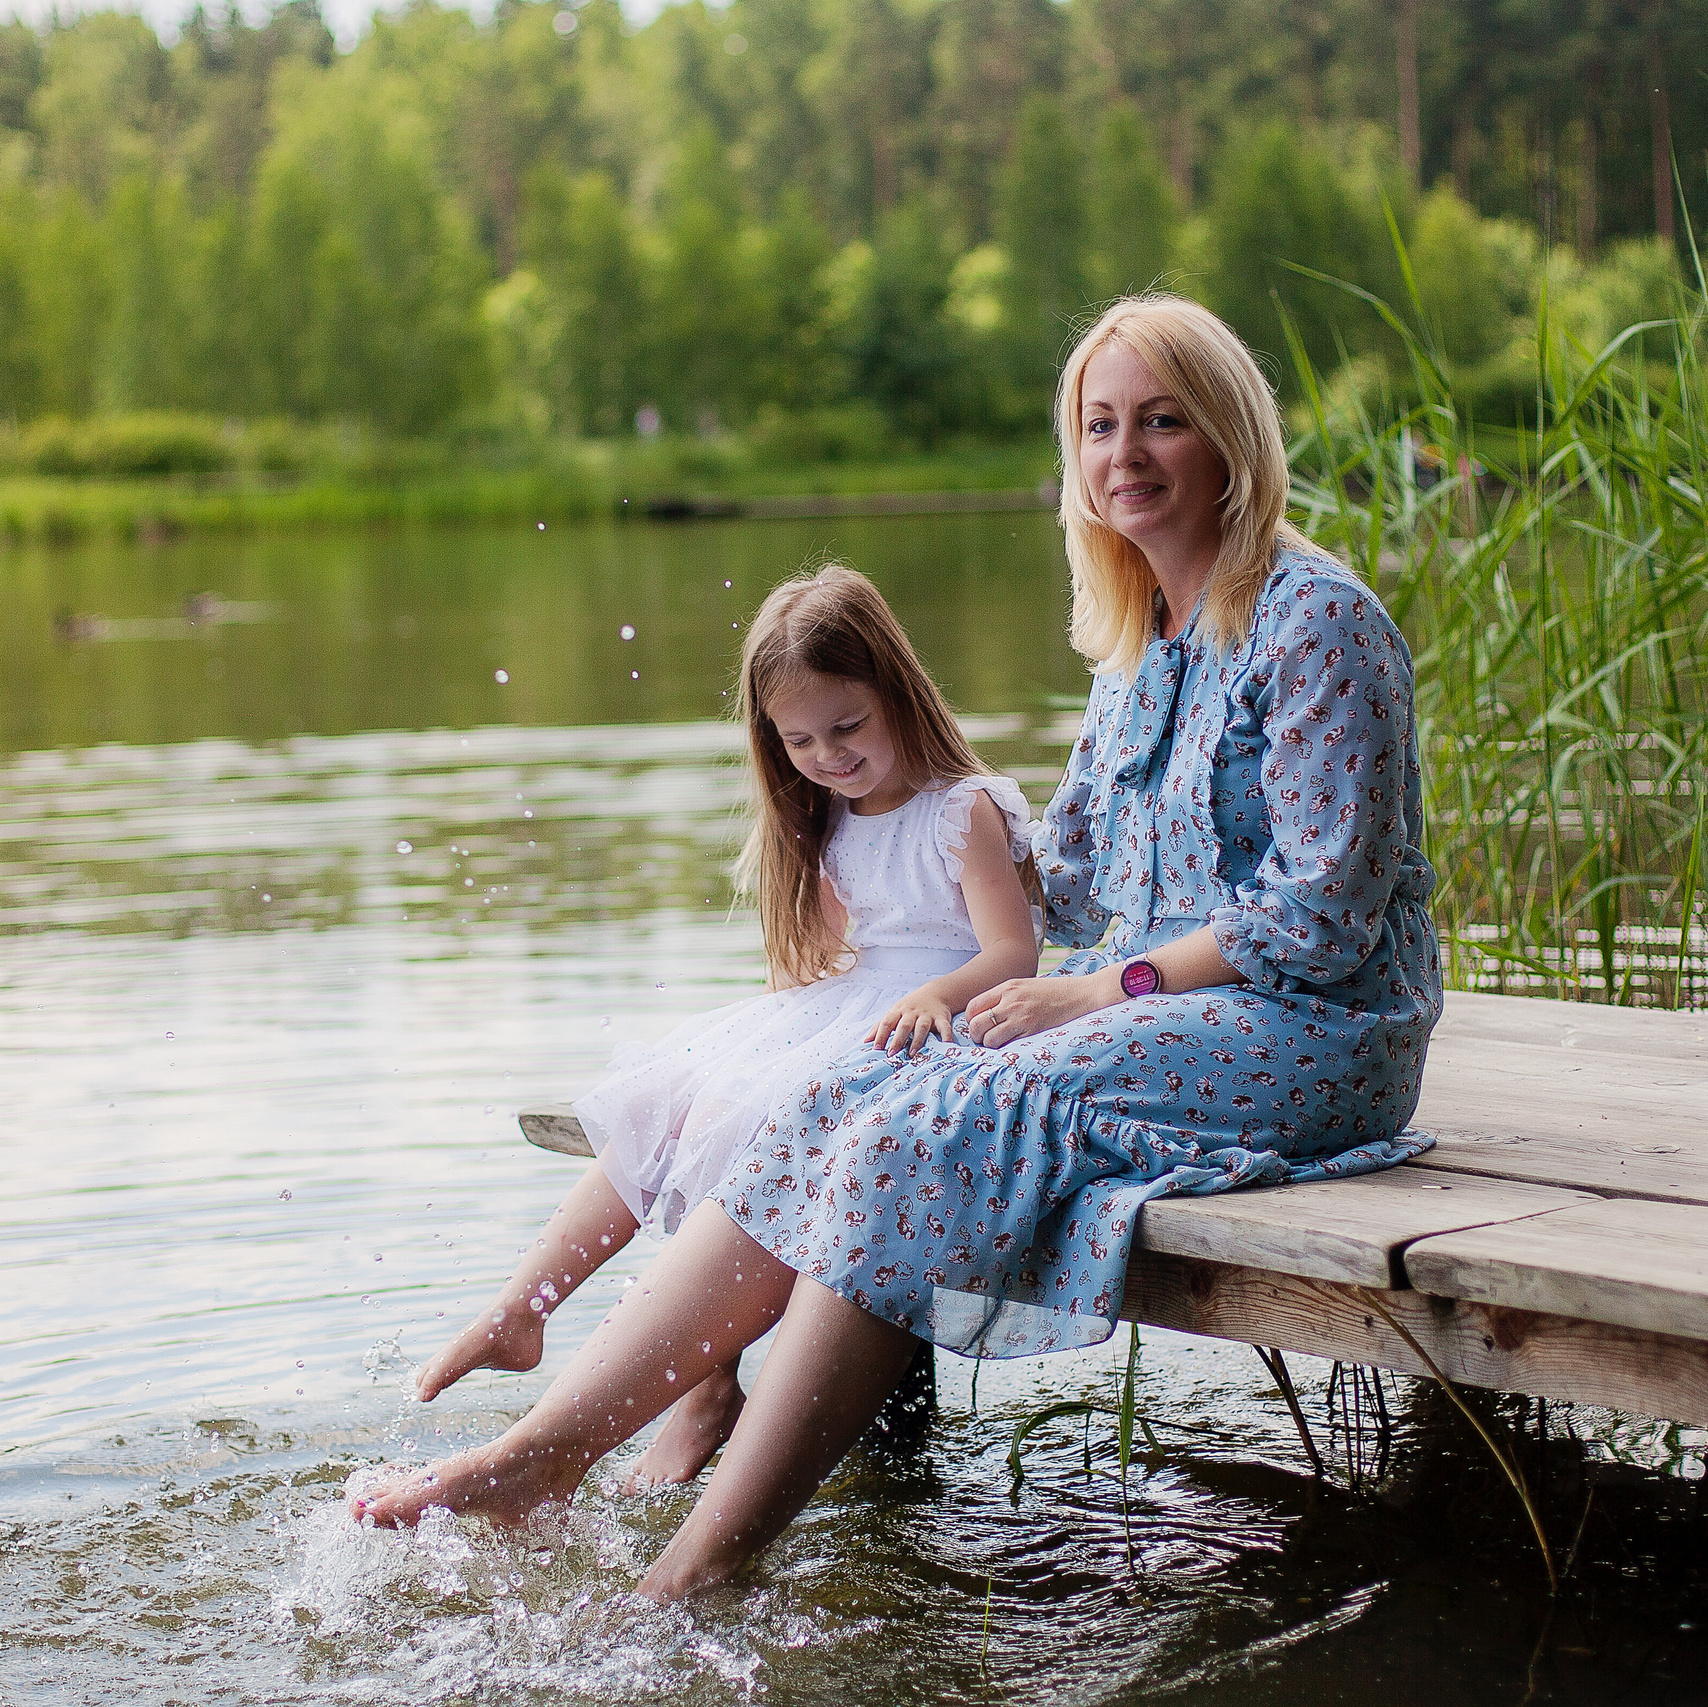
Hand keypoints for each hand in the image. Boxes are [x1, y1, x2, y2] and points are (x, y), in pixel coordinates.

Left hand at [867, 989, 954, 1055]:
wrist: (935, 993)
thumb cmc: (909, 1007)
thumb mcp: (894, 1012)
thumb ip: (880, 1026)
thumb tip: (865, 1042)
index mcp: (898, 1011)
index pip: (887, 1022)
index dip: (880, 1035)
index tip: (876, 1048)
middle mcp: (912, 1013)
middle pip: (904, 1026)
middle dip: (897, 1040)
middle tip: (891, 1054)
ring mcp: (927, 1015)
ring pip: (922, 1028)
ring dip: (917, 1041)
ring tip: (911, 1054)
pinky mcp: (941, 1018)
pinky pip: (944, 1028)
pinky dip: (946, 1037)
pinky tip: (946, 1046)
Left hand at [965, 973, 1112, 1047]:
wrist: (1081, 995)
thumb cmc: (1054, 992)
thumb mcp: (1026, 986)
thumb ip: (1006, 997)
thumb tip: (987, 1014)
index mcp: (1007, 987)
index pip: (973, 1006)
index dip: (971, 1020)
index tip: (978, 1026)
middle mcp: (1011, 1001)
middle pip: (976, 1024)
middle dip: (976, 1035)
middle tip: (984, 1039)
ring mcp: (1021, 1017)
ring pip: (989, 1038)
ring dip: (990, 1045)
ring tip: (998, 1044)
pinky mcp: (1032, 1031)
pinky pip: (1007, 1045)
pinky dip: (1005, 1049)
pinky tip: (1012, 1047)